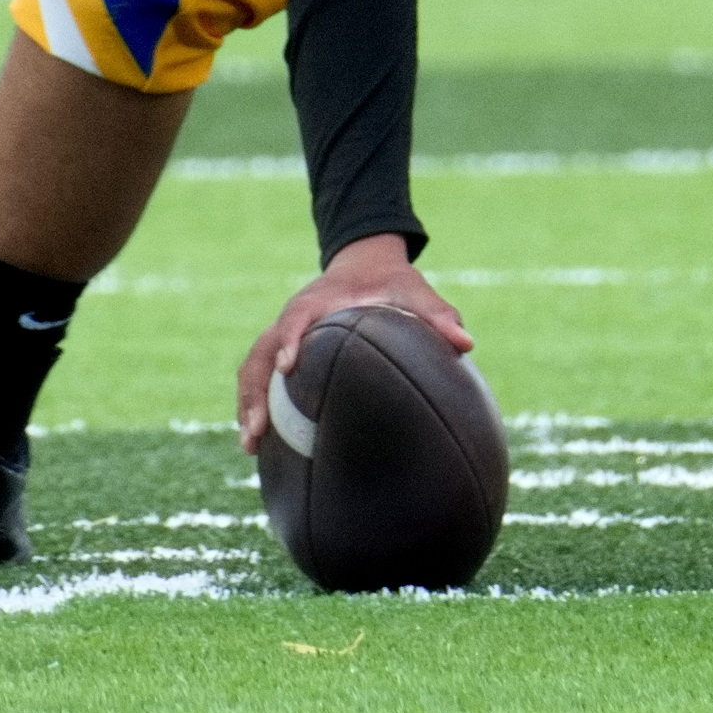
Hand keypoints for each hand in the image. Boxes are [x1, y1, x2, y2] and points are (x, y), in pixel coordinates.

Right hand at [238, 233, 468, 444]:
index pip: (296, 318)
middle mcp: (292, 318)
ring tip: (250, 446)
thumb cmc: (391, 283)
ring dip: (247, 404)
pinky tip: (259, 444)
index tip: (288, 367)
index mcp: (318, 302)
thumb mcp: (416, 292)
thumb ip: (438, 315)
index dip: (289, 339)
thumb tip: (466, 343)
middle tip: (257, 428)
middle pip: (261, 353)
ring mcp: (281, 335)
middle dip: (254, 390)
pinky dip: (253, 406)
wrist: (365, 266)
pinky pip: (258, 378)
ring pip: (253, 369)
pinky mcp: (280, 351)